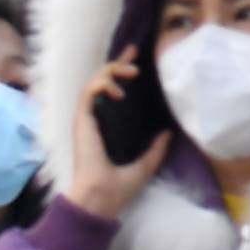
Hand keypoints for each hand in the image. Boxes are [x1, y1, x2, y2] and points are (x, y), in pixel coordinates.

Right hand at [64, 48, 172, 219]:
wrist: (103, 196)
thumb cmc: (119, 188)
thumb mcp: (145, 165)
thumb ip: (155, 150)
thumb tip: (167, 135)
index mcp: (106, 129)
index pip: (111, 94)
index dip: (121, 74)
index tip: (134, 60)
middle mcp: (94, 121)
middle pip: (101, 81)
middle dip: (116, 62)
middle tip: (132, 52)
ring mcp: (86, 119)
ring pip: (94, 81)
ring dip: (111, 70)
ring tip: (131, 72)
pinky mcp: (82, 120)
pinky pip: (88, 91)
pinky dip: (103, 84)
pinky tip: (119, 91)